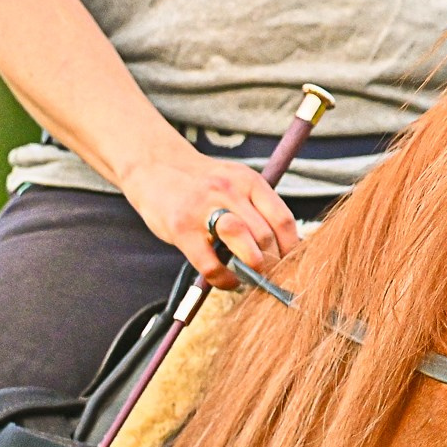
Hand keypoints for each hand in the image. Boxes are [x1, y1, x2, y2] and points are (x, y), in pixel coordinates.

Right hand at [123, 145, 300, 287]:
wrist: (155, 166)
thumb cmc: (202, 182)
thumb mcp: (235, 181)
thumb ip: (256, 206)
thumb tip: (284, 245)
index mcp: (249, 181)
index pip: (283, 219)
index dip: (291, 248)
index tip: (291, 263)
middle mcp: (230, 192)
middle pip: (265, 235)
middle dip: (273, 262)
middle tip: (272, 276)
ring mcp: (205, 210)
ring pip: (243, 243)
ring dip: (254, 267)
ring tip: (254, 277)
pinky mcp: (182, 229)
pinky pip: (211, 263)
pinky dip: (224, 279)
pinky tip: (228, 281)